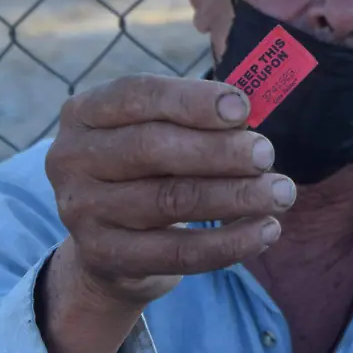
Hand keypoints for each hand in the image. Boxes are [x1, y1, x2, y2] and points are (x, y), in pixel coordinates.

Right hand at [44, 73, 295, 309]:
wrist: (112, 250)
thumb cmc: (148, 171)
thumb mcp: (158, 133)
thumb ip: (194, 119)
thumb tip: (246, 118)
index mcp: (83, 113)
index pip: (138, 95)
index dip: (193, 100)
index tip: (244, 108)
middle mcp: (71, 158)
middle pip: (153, 147)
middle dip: (219, 150)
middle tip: (267, 153)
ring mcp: (81, 211)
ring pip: (170, 200)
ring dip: (236, 196)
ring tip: (281, 192)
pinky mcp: (104, 257)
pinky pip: (178, 252)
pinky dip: (230, 243)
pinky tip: (266, 230)